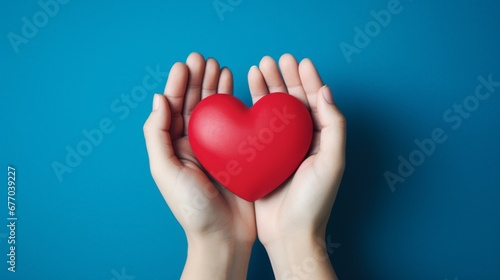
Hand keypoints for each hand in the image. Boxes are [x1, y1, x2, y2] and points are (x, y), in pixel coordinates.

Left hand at [144, 52, 255, 278]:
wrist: (224, 236)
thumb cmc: (192, 209)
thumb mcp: (165, 171)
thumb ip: (157, 135)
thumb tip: (158, 99)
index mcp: (174, 147)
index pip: (174, 108)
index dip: (178, 84)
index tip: (185, 64)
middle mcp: (194, 144)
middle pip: (194, 104)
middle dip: (198, 79)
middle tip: (204, 58)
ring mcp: (217, 147)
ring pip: (214, 110)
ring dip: (215, 87)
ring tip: (221, 66)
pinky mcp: (237, 152)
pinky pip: (235, 123)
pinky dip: (235, 104)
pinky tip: (237, 89)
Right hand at [248, 54, 345, 278]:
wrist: (289, 234)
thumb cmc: (314, 202)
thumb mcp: (331, 162)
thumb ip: (333, 126)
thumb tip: (325, 92)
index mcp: (320, 139)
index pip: (315, 102)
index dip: (308, 79)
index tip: (299, 61)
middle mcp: (300, 141)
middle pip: (292, 101)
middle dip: (284, 78)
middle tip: (272, 60)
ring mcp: (279, 148)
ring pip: (272, 111)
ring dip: (266, 88)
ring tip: (256, 69)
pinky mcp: (261, 157)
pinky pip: (256, 128)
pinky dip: (251, 110)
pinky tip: (244, 96)